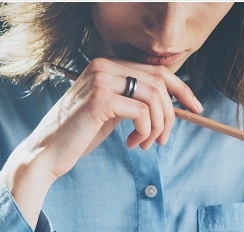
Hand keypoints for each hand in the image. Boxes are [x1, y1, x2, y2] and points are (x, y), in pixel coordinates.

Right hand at [5, 57, 202, 225]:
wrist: (47, 154)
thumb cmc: (78, 136)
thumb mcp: (111, 113)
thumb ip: (133, 101)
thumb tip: (170, 105)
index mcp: (106, 65)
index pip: (156, 70)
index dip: (181, 89)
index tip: (196, 107)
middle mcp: (103, 66)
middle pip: (159, 83)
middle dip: (170, 115)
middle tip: (163, 140)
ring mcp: (101, 80)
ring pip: (153, 98)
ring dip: (157, 127)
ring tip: (145, 144)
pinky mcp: (100, 100)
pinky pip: (141, 112)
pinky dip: (145, 131)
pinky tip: (131, 144)